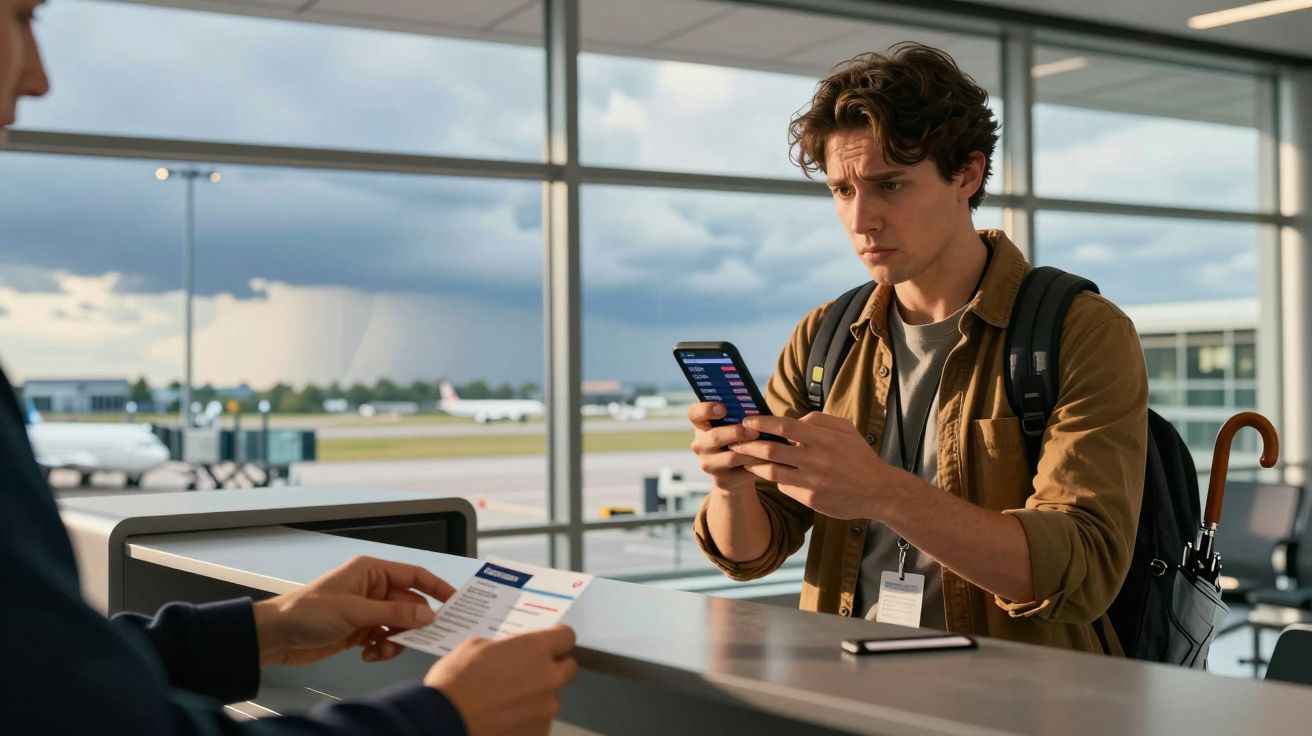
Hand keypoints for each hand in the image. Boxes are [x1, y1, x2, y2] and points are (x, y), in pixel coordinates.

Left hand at [252, 555, 453, 666]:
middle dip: (414, 623)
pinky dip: (383, 649)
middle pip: (409, 604)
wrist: (275, 636)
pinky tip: (370, 654)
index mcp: (371, 571)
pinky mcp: (359, 631)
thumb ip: (394, 614)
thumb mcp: (354, 611)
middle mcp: (371, 589)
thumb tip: (428, 615)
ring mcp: (366, 611)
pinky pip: (385, 639)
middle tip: (422, 637)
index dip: (436, 587)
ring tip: (383, 649)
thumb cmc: (306, 611)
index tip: (455, 600)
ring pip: (399, 625)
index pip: (413, 575)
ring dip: (396, 640)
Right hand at [425, 625, 578, 735]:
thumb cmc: (455, 682)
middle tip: (530, 670)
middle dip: (553, 667)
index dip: (557, 637)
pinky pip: (539, 721)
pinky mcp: (538, 732)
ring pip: (552, 698)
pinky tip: (504, 717)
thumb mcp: (475, 646)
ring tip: (509, 700)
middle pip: (568, 668)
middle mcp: (548, 677)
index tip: (549, 640)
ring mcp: (545, 709)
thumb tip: (509, 653)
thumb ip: (503, 647)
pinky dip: (527, 719)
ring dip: (538, 696)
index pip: (567, 636)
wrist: (443, 721)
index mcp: (535, 649)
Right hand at [687, 402, 761, 493]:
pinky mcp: (721, 481)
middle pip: (714, 437)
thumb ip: (740, 415)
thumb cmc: (739, 439)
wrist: (735, 474)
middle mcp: (699, 445)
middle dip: (737, 433)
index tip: (723, 408)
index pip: (694, 413)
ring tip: (768, 446)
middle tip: (754, 431)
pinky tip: (769, 460)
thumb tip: (756, 409)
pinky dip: (758, 465)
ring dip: (752, 450)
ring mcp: (708, 464)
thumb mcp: (735, 426)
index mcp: (701, 425)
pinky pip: (743, 472)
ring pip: (731, 457)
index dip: (706, 409)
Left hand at [734, 412, 908, 519]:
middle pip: (771, 449)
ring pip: (771, 471)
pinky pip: (784, 486)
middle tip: (733, 441)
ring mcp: (812, 481)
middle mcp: (816, 459)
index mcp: (823, 438)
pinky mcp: (810, 499)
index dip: (761, 422)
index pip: (784, 426)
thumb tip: (793, 419)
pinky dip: (775, 479)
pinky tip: (768, 473)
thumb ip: (818, 420)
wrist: (878, 491)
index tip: (746, 420)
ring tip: (742, 458)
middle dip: (747, 444)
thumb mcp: (845, 429)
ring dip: (753, 464)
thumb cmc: (859, 457)